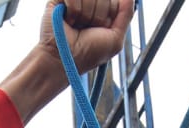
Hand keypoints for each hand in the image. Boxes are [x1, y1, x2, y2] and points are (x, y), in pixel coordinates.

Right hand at [0, 0, 134, 122]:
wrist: (63, 60)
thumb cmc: (87, 54)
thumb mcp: (115, 39)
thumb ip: (126, 15)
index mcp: (103, 11)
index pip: (114, 0)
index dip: (110, 13)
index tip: (102, 28)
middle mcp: (89, 3)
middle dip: (98, 16)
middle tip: (87, 29)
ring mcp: (73, 1)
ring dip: (85, 15)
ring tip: (76, 26)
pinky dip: (74, 10)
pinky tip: (68, 21)